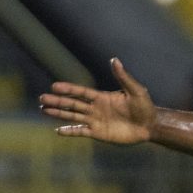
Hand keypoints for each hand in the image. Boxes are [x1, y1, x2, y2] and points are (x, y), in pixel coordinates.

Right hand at [39, 58, 155, 143]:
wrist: (150, 126)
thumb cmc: (145, 107)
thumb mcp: (136, 91)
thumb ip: (123, 77)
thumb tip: (114, 60)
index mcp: (102, 97)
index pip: (81, 92)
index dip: (69, 89)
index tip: (55, 86)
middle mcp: (95, 108)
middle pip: (73, 104)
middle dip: (58, 101)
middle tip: (42, 98)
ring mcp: (96, 120)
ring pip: (73, 116)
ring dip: (59, 113)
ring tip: (44, 109)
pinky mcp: (99, 133)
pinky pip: (81, 131)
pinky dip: (70, 131)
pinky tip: (58, 131)